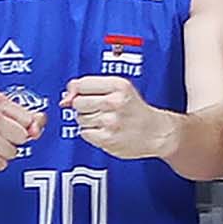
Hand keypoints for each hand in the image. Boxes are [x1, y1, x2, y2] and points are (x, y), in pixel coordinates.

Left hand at [62, 74, 178, 162]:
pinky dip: (92, 134)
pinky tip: (106, 131)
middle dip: (84, 107)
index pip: (80, 84)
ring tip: (107, 121)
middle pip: (77, 103)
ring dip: (89, 121)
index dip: (78, 91)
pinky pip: (84, 133)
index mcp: (118, 85)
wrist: (158, 132)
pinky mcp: (107, 138)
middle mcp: (115, 102)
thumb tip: (64, 99)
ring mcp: (110, 121)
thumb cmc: (135, 110)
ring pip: (80, 119)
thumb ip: (89, 87)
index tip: (86, 95)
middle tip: (101, 110)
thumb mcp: (119, 89)